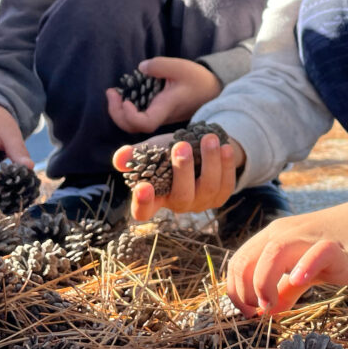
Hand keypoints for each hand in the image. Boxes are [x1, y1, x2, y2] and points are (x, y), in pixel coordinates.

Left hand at [105, 57, 222, 132]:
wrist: (212, 91)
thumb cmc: (198, 80)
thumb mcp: (181, 67)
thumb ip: (160, 65)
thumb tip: (141, 67)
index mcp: (167, 107)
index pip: (145, 123)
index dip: (130, 116)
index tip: (126, 99)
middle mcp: (161, 116)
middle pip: (133, 128)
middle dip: (116, 114)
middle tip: (111, 93)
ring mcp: (159, 116)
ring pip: (133, 125)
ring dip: (119, 112)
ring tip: (114, 93)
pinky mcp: (158, 113)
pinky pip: (137, 118)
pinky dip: (126, 109)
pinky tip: (124, 94)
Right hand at [113, 130, 242, 220]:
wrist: (198, 149)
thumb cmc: (168, 152)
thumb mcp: (151, 151)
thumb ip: (136, 155)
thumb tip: (120, 158)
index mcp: (155, 198)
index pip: (144, 211)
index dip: (143, 203)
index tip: (143, 186)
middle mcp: (178, 204)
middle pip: (181, 197)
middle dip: (182, 171)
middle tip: (180, 146)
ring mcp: (201, 202)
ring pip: (208, 188)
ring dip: (210, 162)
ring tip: (209, 138)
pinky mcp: (220, 196)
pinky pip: (226, 184)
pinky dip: (227, 165)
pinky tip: (225, 147)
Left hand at [226, 188, 347, 315]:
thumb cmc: (343, 245)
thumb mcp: (307, 267)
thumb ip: (286, 287)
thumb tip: (267, 312)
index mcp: (276, 236)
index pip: (239, 261)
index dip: (236, 291)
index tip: (250, 314)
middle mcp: (288, 232)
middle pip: (249, 258)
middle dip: (244, 291)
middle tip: (258, 314)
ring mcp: (313, 238)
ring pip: (274, 251)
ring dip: (263, 282)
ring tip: (270, 306)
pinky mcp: (339, 248)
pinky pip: (318, 252)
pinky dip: (305, 266)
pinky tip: (300, 280)